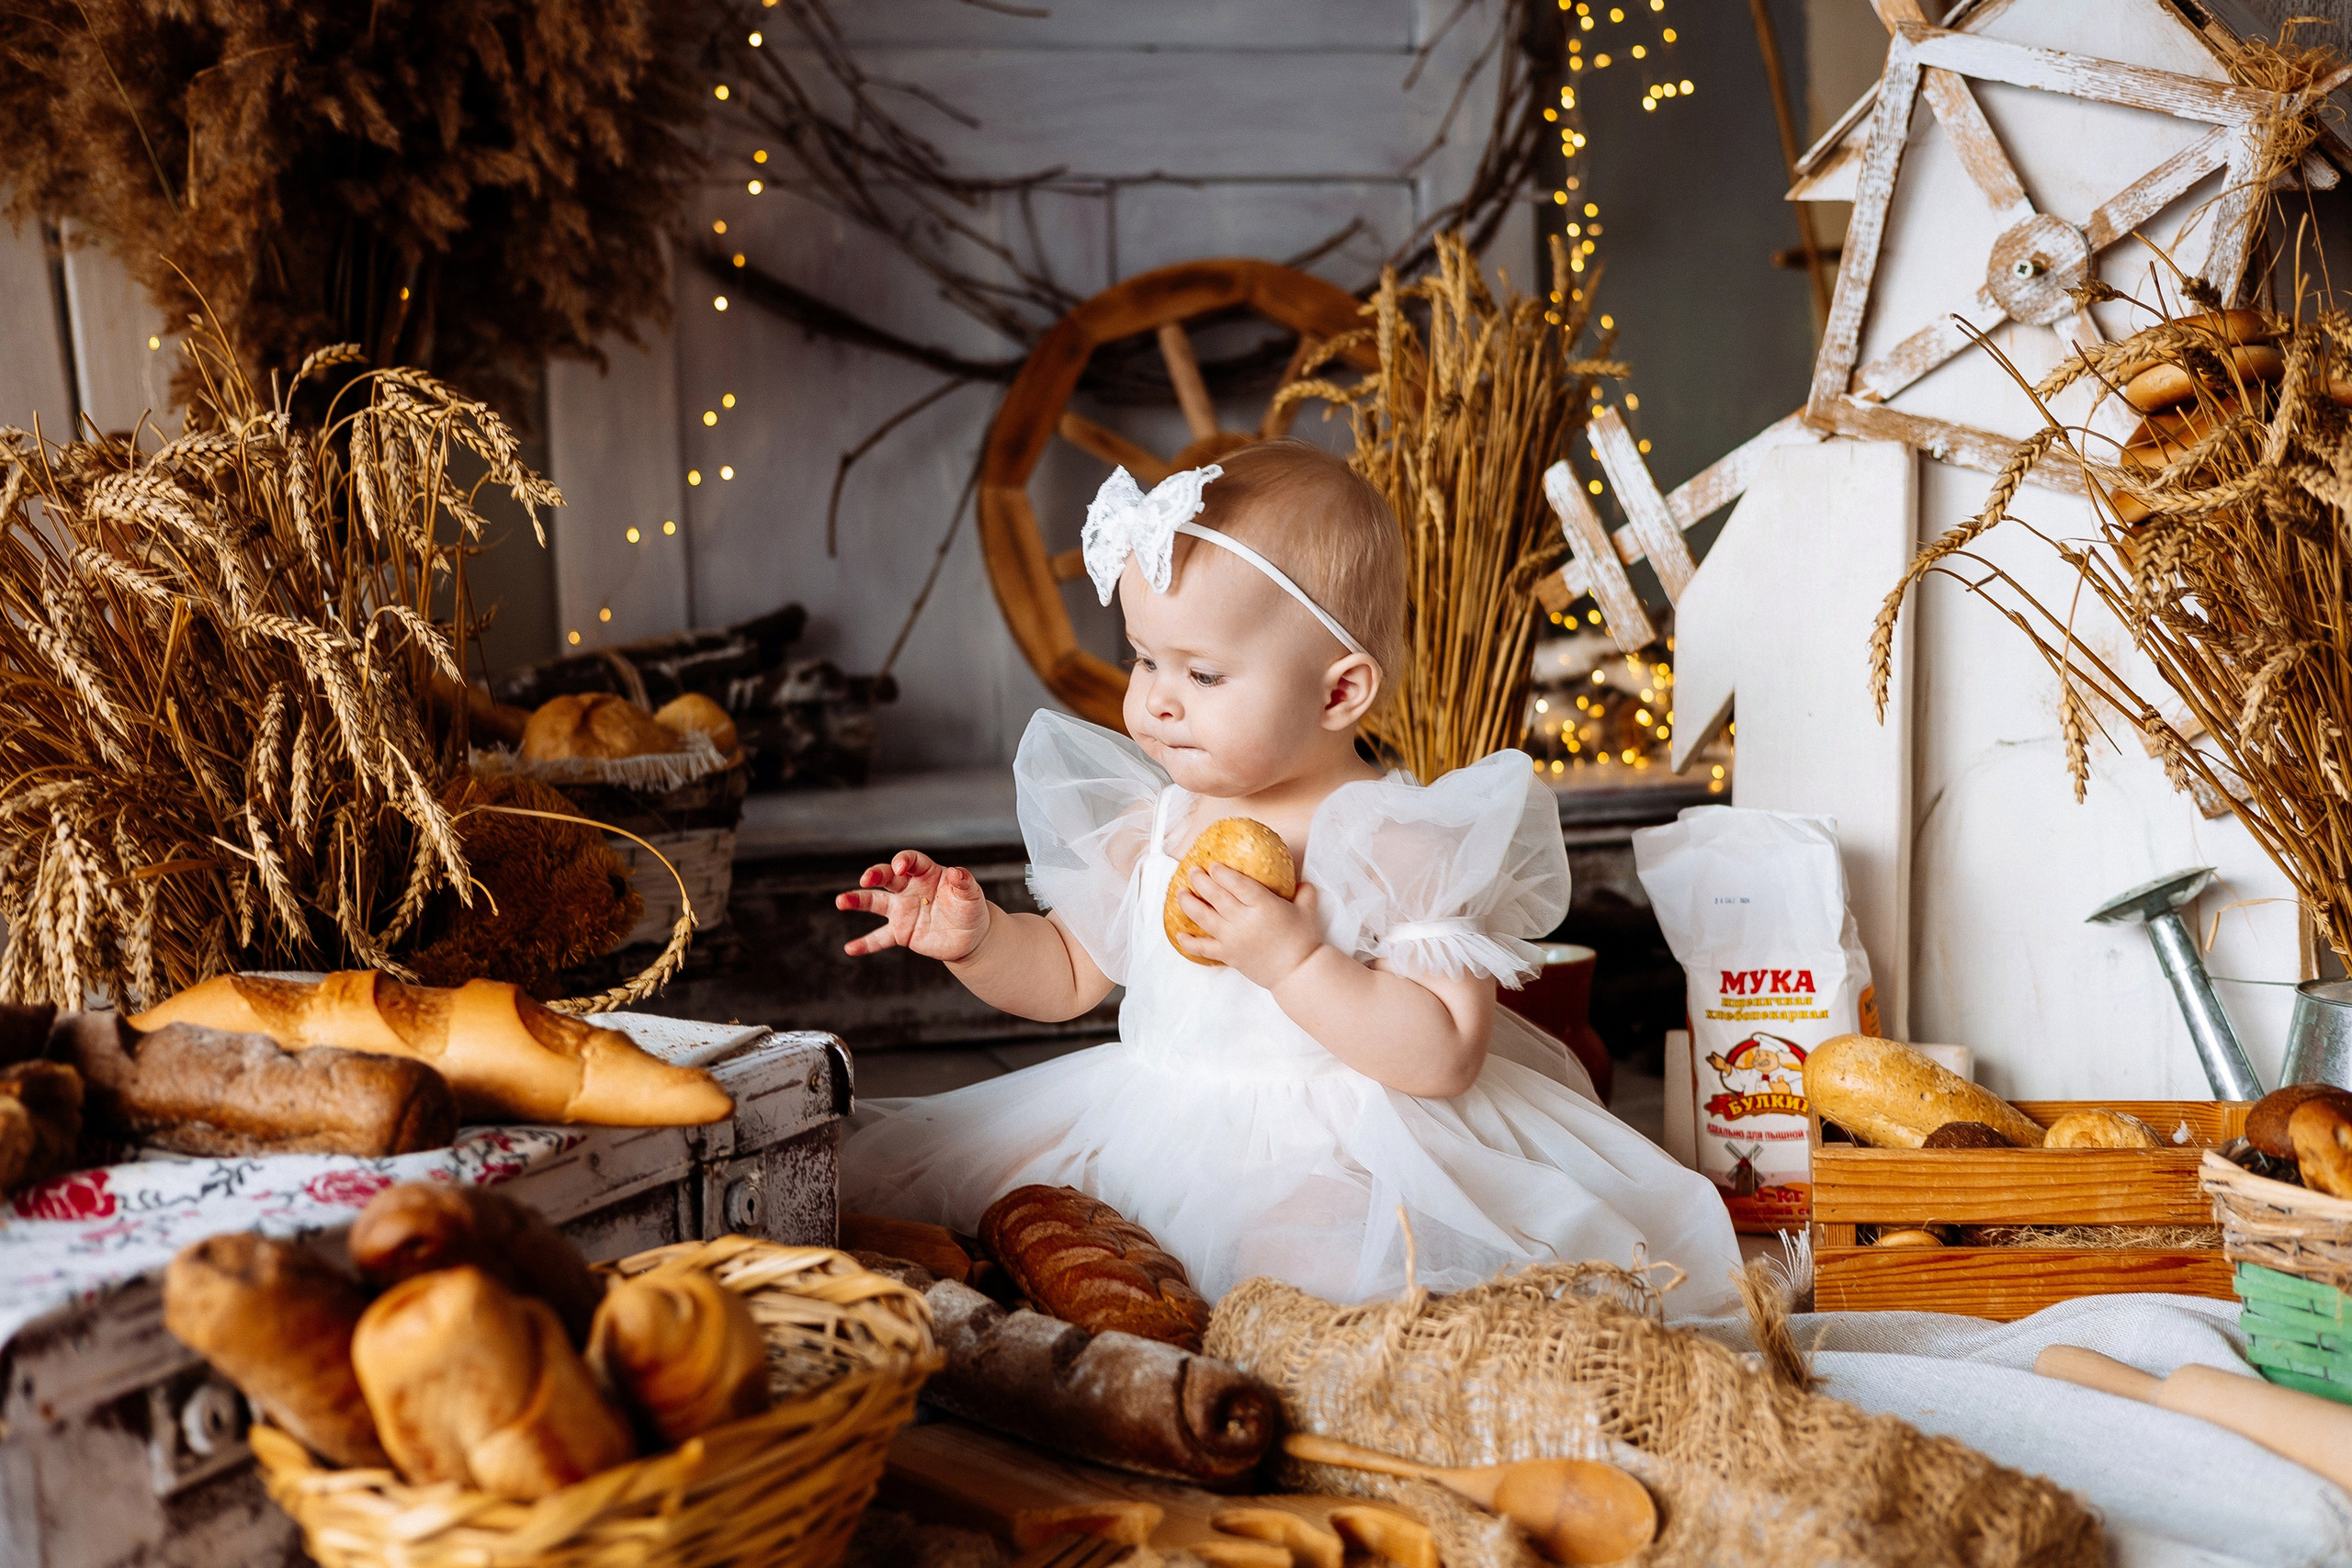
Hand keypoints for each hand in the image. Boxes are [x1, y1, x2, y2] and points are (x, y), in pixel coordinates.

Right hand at [836, 850, 990, 960]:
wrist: (970, 938)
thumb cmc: (971, 910)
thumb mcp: (972, 895)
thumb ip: (964, 882)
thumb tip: (956, 871)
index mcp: (927, 874)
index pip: (911, 861)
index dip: (904, 861)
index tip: (901, 867)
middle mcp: (910, 889)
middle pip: (887, 877)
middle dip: (875, 874)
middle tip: (865, 879)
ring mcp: (902, 910)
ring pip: (875, 903)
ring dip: (857, 900)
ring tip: (841, 901)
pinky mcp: (901, 932)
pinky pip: (880, 938)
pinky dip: (865, 944)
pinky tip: (850, 948)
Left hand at [1175, 865, 1325, 988]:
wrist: (1298, 973)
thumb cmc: (1304, 940)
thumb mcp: (1308, 910)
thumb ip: (1304, 891)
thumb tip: (1300, 880)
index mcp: (1263, 905)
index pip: (1236, 884)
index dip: (1222, 873)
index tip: (1212, 865)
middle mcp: (1244, 920)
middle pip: (1215, 896)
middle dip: (1200, 881)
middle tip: (1192, 871)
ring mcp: (1233, 939)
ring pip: (1203, 917)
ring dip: (1189, 903)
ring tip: (1181, 893)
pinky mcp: (1228, 955)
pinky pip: (1203, 948)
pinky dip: (1189, 942)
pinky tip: (1179, 934)